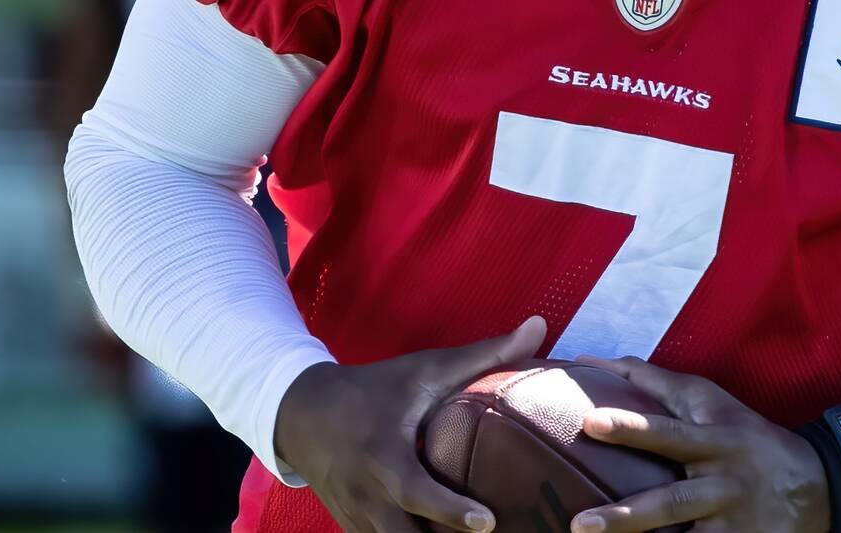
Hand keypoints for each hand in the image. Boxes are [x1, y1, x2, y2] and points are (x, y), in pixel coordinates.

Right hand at [274, 314, 547, 532]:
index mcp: (383, 457)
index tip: (488, 522)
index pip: (417, 493)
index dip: (452, 512)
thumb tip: (538, 326)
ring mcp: (357, 519)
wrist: (302, 412)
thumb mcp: (423, 369)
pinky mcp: (353, 531)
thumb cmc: (372, 389)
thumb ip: (483, 354)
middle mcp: (367, 496)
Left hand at [571, 354, 829, 532]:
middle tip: (580, 524)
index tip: (590, 422)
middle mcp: (724, 485)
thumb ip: (654, 384)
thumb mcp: (711, 404)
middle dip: (626, 517)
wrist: (818, 488)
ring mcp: (733, 525)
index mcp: (717, 442)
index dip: (631, 428)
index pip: (668, 434)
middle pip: (672, 502)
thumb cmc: (747, 436)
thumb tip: (592, 362)